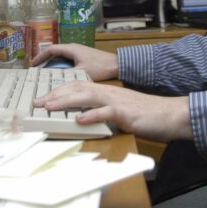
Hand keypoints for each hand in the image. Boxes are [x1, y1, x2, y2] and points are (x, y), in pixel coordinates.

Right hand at [31, 43, 118, 80]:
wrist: (116, 65)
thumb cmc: (100, 67)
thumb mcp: (80, 72)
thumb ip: (66, 74)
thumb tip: (53, 80)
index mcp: (71, 49)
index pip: (51, 49)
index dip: (40, 56)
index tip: (32, 64)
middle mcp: (73, 48)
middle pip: (54, 51)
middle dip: (44, 59)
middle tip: (36, 69)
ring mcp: (78, 52)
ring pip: (60, 55)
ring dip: (52, 62)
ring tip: (44, 72)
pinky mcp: (83, 57)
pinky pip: (66, 59)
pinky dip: (60, 64)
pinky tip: (59, 73)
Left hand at [35, 81, 191, 142]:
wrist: (170, 113)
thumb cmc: (145, 114)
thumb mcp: (119, 110)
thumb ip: (101, 111)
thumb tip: (83, 117)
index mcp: (106, 91)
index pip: (77, 87)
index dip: (58, 92)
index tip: (41, 99)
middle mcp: (108, 92)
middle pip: (77, 88)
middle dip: (55, 95)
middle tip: (36, 102)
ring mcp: (117, 101)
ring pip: (88, 97)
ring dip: (66, 101)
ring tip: (49, 106)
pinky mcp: (126, 112)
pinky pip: (107, 112)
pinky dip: (92, 115)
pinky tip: (80, 120)